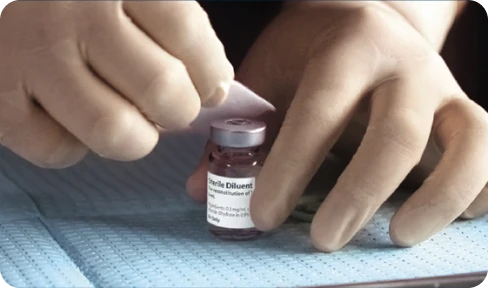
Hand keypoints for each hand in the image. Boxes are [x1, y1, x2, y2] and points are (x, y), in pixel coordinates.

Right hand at [0, 1, 232, 167]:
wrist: (14, 11)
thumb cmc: (89, 10)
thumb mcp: (139, 1)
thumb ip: (182, 35)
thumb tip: (215, 91)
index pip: (187, 33)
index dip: (209, 75)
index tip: (207, 87)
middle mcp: (72, 10)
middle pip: (161, 90)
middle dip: (177, 110)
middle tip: (166, 105)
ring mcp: (31, 54)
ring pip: (116, 131)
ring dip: (135, 137)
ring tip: (126, 117)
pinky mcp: (0, 100)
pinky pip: (61, 151)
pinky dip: (76, 145)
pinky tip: (72, 117)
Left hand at [187, 1, 487, 250]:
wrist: (367, 21)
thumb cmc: (312, 51)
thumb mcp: (269, 74)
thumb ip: (240, 128)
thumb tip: (202, 188)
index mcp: (349, 48)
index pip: (320, 112)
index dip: (289, 169)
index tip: (262, 215)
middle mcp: (406, 65)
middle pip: (395, 136)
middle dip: (358, 196)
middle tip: (323, 241)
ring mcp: (446, 88)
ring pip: (467, 146)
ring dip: (436, 200)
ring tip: (398, 236)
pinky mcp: (469, 112)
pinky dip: (476, 193)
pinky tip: (442, 218)